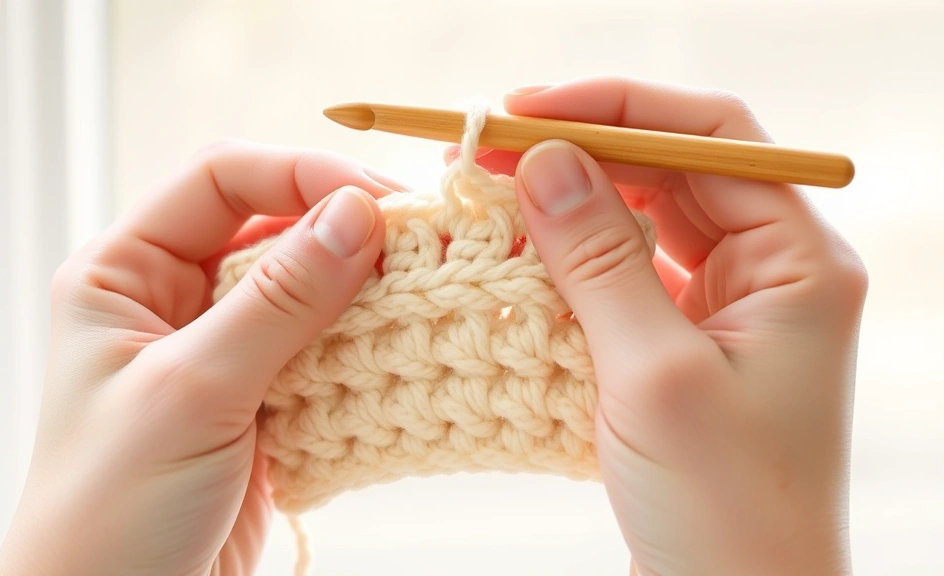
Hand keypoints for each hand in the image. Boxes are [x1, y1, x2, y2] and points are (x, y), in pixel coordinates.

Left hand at [0, 141, 401, 575]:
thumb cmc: (111, 509)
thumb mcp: (192, 391)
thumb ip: (279, 301)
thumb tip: (358, 216)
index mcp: (123, 272)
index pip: (220, 180)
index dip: (301, 174)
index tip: (380, 201)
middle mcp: (171, 298)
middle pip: (273, 229)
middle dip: (346, 234)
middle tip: (423, 246)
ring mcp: (219, 349)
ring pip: (307, 290)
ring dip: (364, 291)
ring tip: (425, 294)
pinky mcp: (259, 398)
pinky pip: (322, 348)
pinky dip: (364, 344)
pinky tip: (403, 347)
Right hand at [450, 77, 865, 574]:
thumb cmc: (723, 506)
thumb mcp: (654, 375)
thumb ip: (600, 260)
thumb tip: (545, 159)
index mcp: (798, 261)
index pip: (709, 138)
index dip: (614, 109)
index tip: (522, 113)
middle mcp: (770, 269)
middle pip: (669, 170)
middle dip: (577, 153)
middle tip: (481, 151)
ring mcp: (725, 305)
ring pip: (640, 218)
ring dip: (565, 206)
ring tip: (485, 198)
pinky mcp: (683, 340)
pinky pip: (623, 273)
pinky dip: (569, 261)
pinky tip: (516, 257)